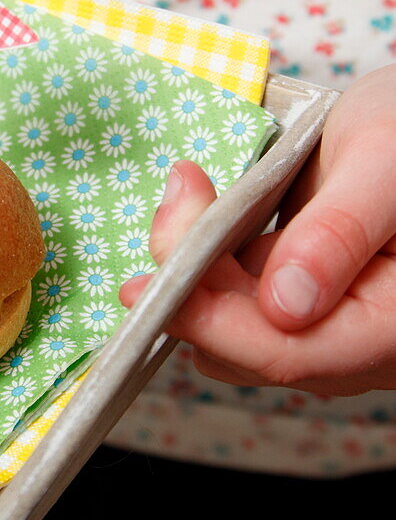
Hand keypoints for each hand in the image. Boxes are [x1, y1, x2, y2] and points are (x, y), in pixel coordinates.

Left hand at [120, 63, 395, 395]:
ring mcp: (332, 321)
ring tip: (186, 195)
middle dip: (192, 286)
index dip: (210, 324)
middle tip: (175, 202)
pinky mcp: (305, 296)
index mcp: (394, 325)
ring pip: (239, 327)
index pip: (290, 354)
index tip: (149, 285)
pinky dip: (210, 263)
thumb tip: (284, 307)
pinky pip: (243, 300)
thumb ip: (339, 233)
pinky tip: (198, 214)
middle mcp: (365, 342)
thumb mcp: (382, 165)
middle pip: (253, 347)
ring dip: (194, 272)